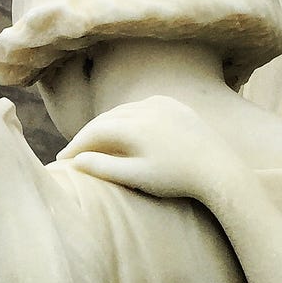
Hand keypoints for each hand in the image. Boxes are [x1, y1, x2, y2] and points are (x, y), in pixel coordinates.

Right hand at [58, 96, 214, 196]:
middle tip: (73, 152)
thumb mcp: (136, 177)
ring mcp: (160, 103)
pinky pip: (142, 107)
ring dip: (106, 125)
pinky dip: (128, 117)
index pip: (93, 132)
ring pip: (123, 111)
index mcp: (133, 127)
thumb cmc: (176, 179)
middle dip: (87, 135)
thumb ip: (104, 168)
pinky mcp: (174, 104)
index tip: (62, 161)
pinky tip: (124, 128)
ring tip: (94, 142)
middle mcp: (144, 108)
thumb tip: (76, 161)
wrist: (219, 168)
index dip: (75, 146)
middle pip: (105, 119)